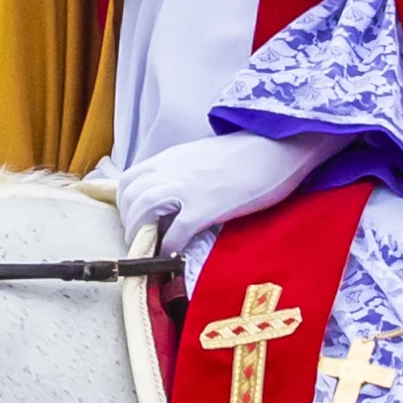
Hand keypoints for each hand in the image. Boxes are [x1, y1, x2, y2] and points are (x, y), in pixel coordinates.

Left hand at [116, 130, 342, 250]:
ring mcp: (186, 189)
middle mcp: (172, 170)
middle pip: (130, 196)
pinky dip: (168, 247)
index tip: (134, 217)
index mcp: (171, 158)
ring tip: (149, 250)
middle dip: (129, 221)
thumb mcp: (204, 155)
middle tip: (139, 239)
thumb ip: (184, 171)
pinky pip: (175, 232)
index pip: (129, 179)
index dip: (125, 202)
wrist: (277, 146)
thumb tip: (177, 192)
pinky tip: (172, 256)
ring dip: (141, 235)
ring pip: (143, 211)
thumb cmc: (248, 152)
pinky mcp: (205, 208)